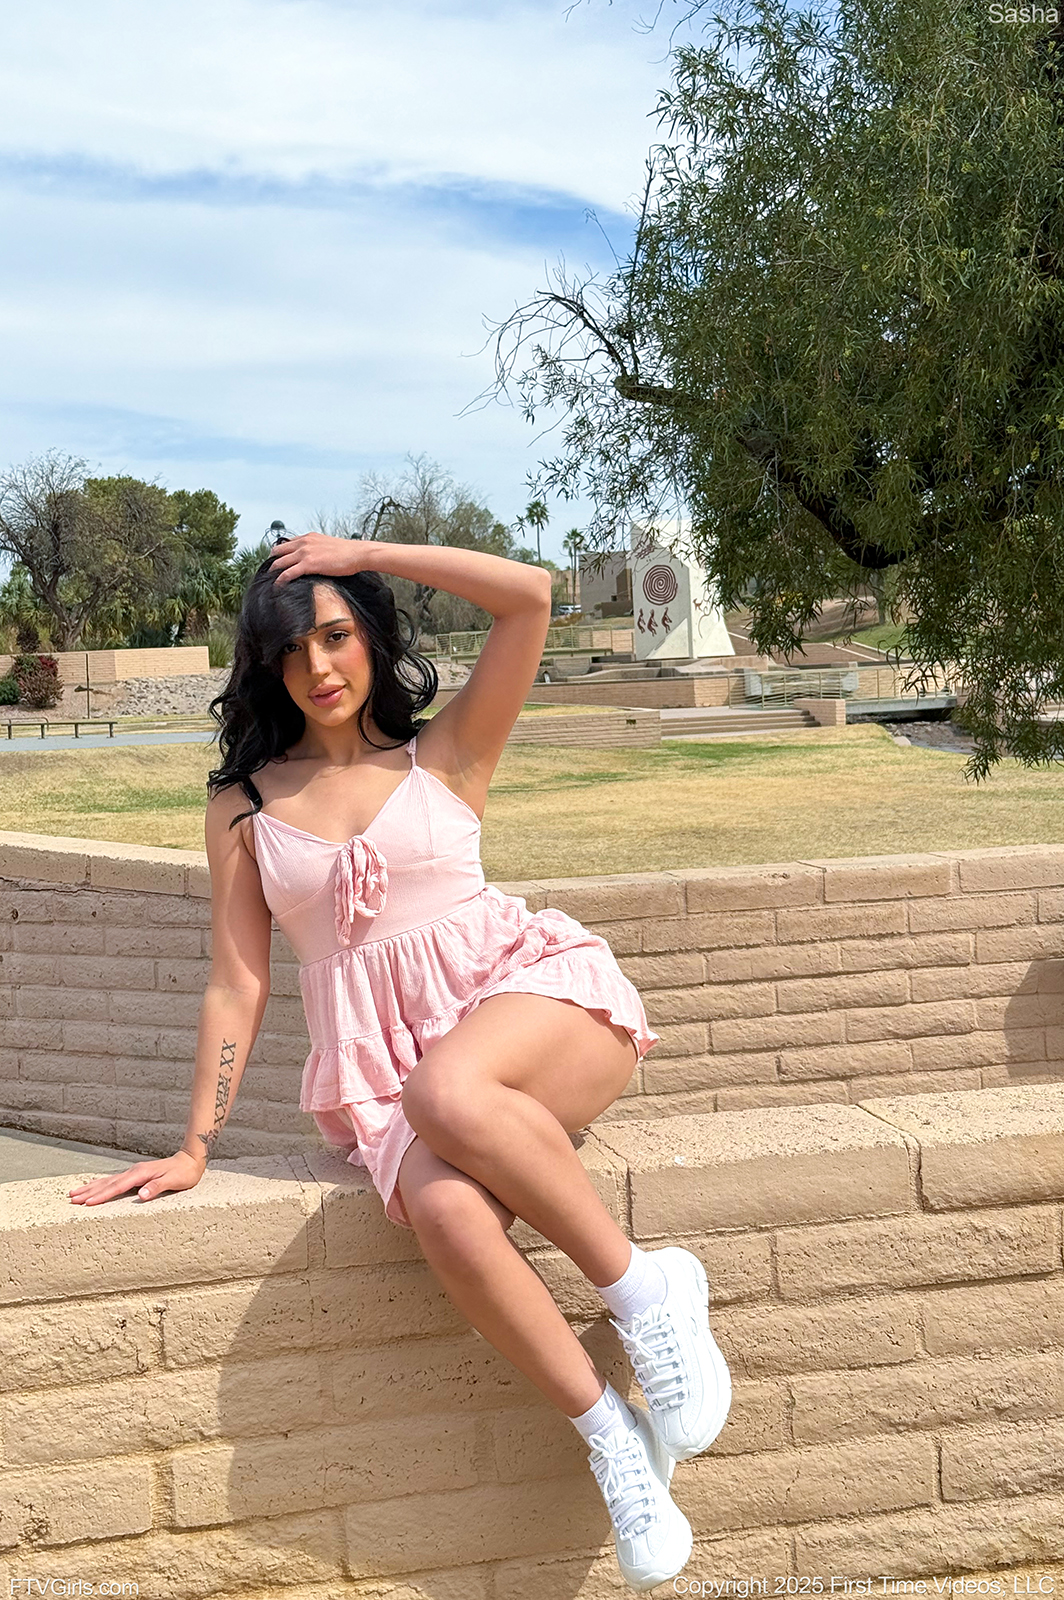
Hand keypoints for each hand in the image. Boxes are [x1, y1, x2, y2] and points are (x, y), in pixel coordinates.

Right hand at [67, 1150, 206, 1205]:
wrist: (190, 1160)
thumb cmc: (183, 1173)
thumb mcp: (173, 1181)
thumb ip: (156, 1187)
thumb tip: (141, 1195)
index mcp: (140, 1174)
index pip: (116, 1187)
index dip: (101, 1196)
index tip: (87, 1203)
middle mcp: (133, 1172)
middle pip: (107, 1183)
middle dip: (88, 1191)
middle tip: (71, 1198)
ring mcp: (133, 1172)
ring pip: (107, 1180)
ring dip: (90, 1187)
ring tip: (74, 1192)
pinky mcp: (135, 1175)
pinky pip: (113, 1180)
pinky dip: (100, 1184)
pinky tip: (94, 1186)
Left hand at [267, 530, 366, 586]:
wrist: (357, 554)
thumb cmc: (348, 553)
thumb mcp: (328, 546)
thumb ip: (318, 549)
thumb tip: (316, 559)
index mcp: (308, 537)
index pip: (286, 544)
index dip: (279, 554)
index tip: (276, 563)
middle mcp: (303, 542)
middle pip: (278, 551)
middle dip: (271, 562)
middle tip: (269, 573)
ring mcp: (305, 553)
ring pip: (280, 562)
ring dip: (273, 573)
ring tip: (269, 582)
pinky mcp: (308, 564)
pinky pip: (288, 573)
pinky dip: (280, 580)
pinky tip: (277, 586)